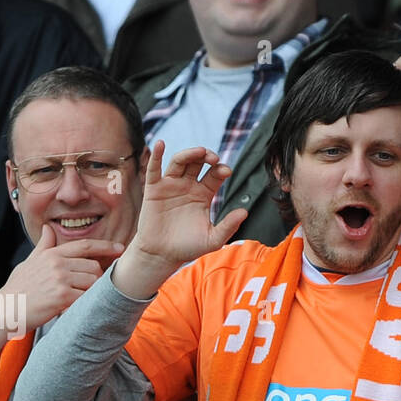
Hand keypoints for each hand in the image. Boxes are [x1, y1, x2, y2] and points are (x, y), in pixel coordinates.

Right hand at [0, 223, 123, 334]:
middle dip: (96, 279)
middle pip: (94, 266)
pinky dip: (86, 304)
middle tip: (87, 289)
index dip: (106, 246)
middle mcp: (57, 264)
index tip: (120, 248)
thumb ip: (44, 246)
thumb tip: (49, 228)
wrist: (6, 309)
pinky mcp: (62, 297)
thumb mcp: (30, 262)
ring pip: (93, 282)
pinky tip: (77, 307)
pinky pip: (86, 298)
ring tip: (79, 299)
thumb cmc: (19, 288)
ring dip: (92, 292)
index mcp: (52, 254)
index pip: (85, 245)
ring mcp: (60, 279)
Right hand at [116, 143, 247, 295]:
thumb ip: (229, 226)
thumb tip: (245, 212)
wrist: (162, 256)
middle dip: (207, 156)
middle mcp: (188, 186)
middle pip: (198, 162)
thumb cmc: (188, 248)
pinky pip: (154, 169)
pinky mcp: (154, 189)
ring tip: (199, 152)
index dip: (220, 170)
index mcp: (204, 194)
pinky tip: (161, 144)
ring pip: (180, 161)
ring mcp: (171, 185)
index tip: (226, 171)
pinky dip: (157, 155)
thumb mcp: (213, 239)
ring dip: (189, 153)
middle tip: (213, 158)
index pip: (214, 175)